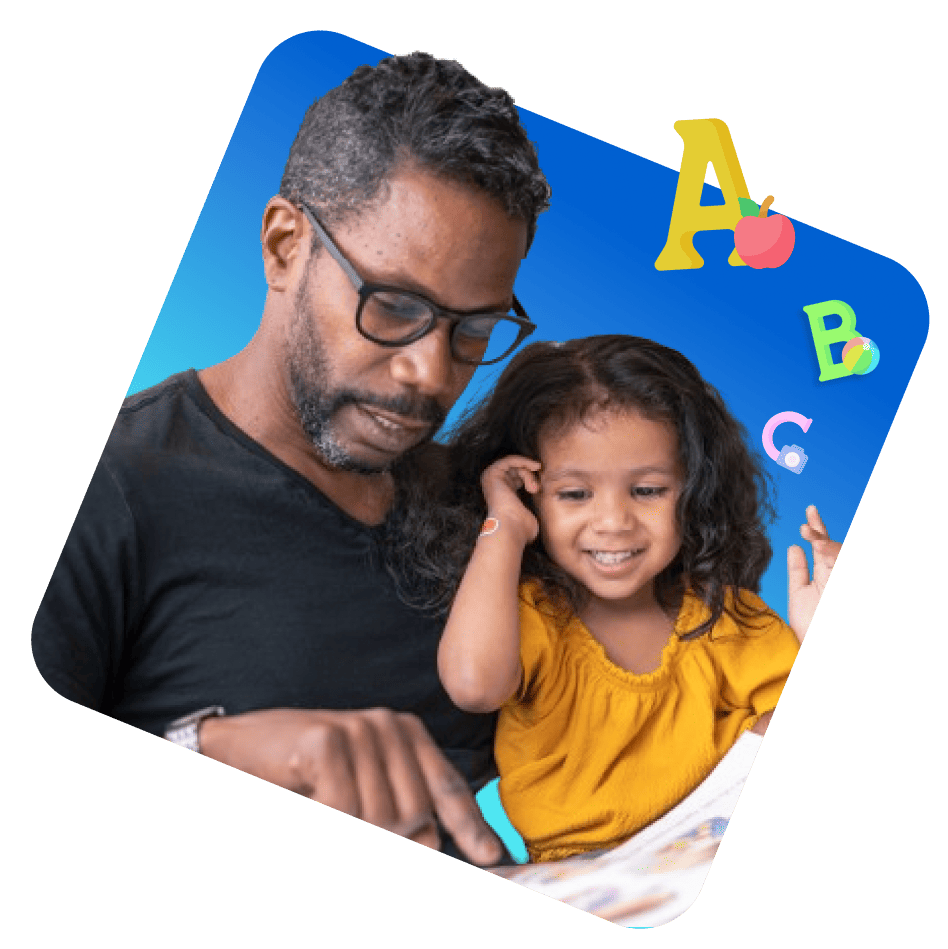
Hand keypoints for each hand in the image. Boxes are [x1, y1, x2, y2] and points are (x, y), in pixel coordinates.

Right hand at [199, 708, 502, 864]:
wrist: (241, 749)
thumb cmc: (304, 773)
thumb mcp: (361, 790)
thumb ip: (399, 810)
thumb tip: (431, 842)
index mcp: (406, 734)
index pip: (446, 784)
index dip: (470, 825)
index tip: (492, 856)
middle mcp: (390, 726)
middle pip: (414, 812)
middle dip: (388, 838)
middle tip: (346, 819)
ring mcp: (361, 730)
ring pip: (381, 817)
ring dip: (353, 830)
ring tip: (326, 807)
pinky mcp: (329, 740)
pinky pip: (345, 810)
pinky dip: (328, 820)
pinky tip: (310, 802)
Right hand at [480, 455, 541, 545]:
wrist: (511, 527)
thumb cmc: (519, 528)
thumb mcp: (528, 516)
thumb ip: (530, 508)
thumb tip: (541, 512)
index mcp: (500, 495)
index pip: (515, 479)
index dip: (528, 479)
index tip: (538, 487)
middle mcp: (494, 486)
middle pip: (515, 471)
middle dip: (529, 477)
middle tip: (536, 489)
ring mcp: (491, 478)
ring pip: (514, 466)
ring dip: (528, 474)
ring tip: (533, 487)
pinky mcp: (493, 472)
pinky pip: (510, 459)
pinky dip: (524, 461)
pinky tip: (534, 467)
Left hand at [787, 505, 841, 642]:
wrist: (812, 652)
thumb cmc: (808, 629)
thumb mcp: (800, 595)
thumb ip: (798, 571)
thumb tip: (794, 547)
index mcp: (825, 576)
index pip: (823, 546)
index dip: (817, 528)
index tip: (809, 510)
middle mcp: (834, 577)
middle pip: (834, 548)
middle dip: (822, 534)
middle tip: (806, 524)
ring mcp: (836, 581)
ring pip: (838, 556)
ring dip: (827, 547)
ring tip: (812, 539)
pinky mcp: (836, 583)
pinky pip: (838, 564)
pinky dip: (832, 556)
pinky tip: (820, 549)